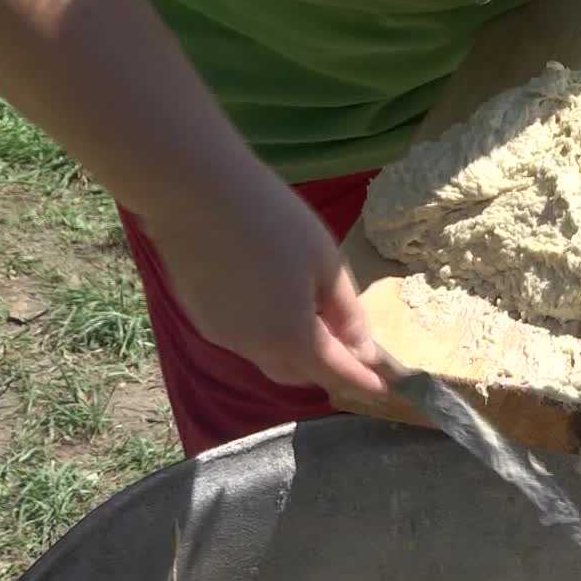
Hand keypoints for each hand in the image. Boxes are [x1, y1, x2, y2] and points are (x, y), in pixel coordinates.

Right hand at [145, 174, 388, 399]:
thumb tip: (363, 350)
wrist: (196, 193)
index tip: (385, 386)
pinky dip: (266, 336)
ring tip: (312, 320)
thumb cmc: (275, 221)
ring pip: (269, 360)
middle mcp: (256, 350)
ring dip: (295, 353)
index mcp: (294, 339)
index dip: (364, 381)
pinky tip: (271, 302)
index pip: (337, 374)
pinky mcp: (202, 320)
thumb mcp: (327, 264)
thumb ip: (347, 314)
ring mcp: (224, 337)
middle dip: (328, 368)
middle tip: (349, 344)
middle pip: (300, 375)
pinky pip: (244, 341)